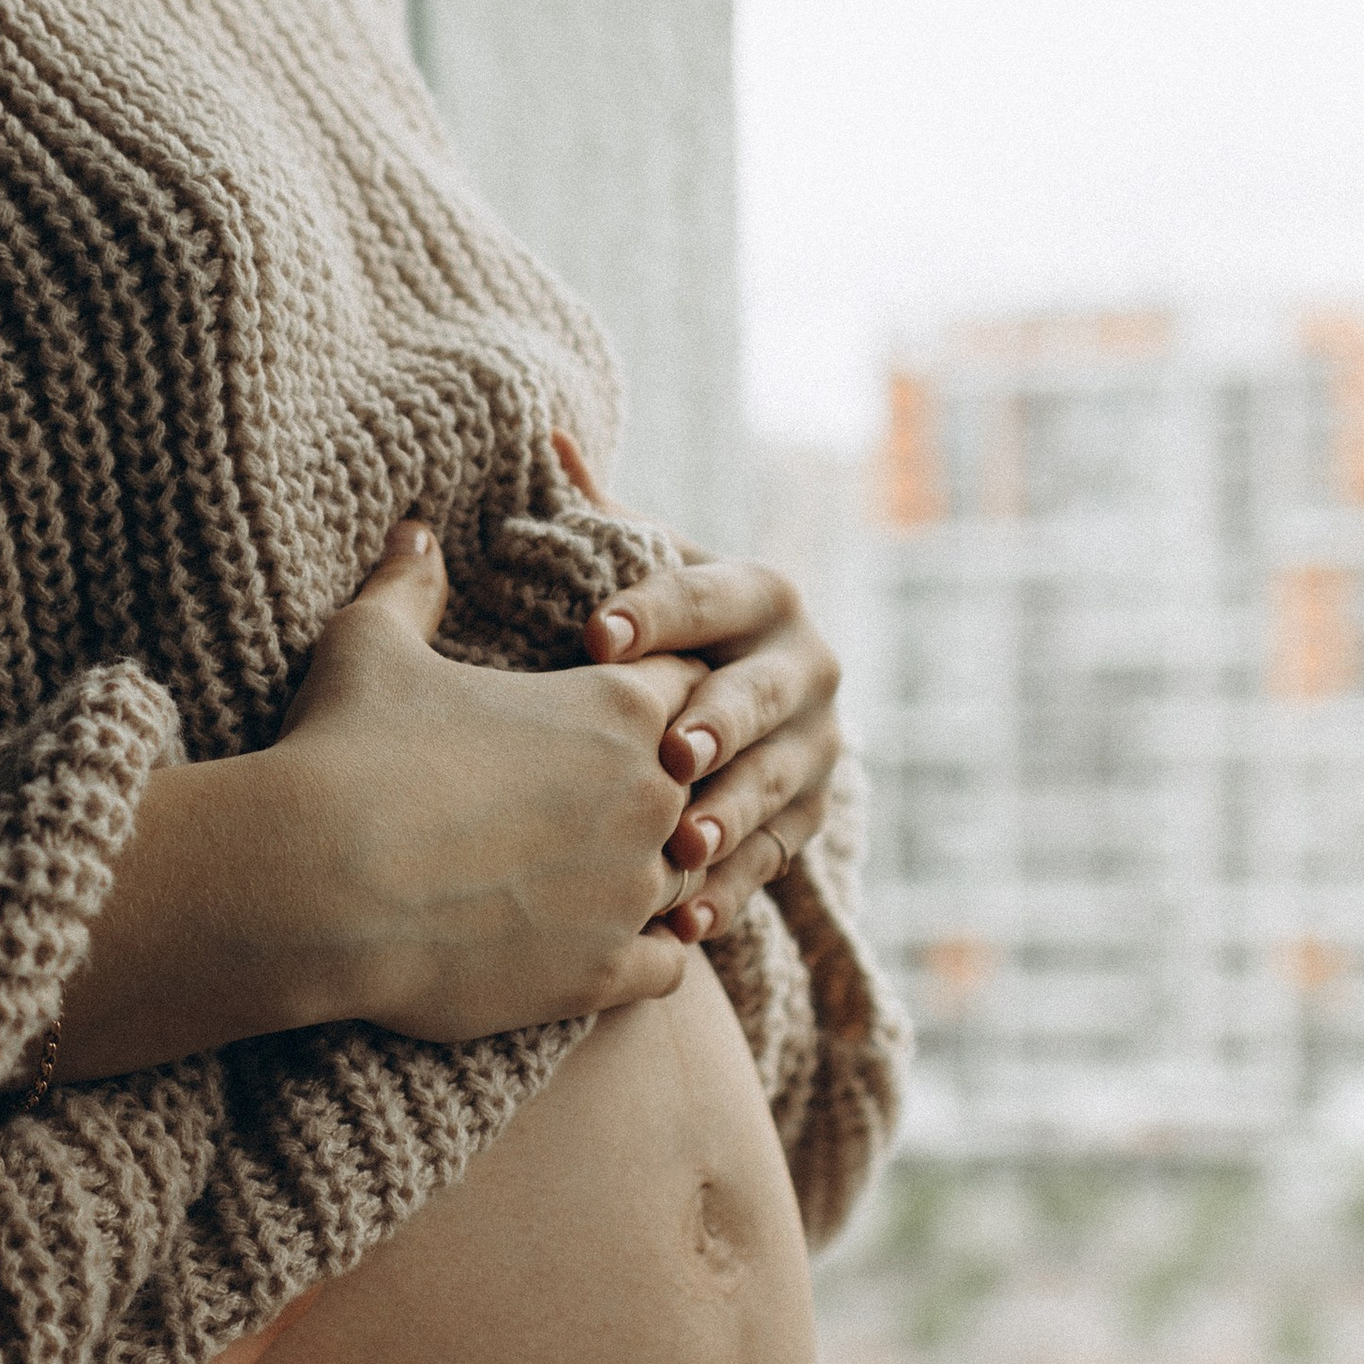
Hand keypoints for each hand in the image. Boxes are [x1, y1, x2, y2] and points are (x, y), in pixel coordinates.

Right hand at [249, 523, 705, 1044]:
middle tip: (623, 804)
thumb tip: (413, 533)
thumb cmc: (344, 750)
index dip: (661, 696)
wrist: (316, 883)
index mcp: (615, 706)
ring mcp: (631, 893)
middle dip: (669, 792)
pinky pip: (667, 968)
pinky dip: (647, 960)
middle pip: (702, 787)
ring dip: (659, 878)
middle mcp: (648, 797)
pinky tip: (613, 953)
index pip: (688, 686)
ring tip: (617, 881)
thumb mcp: (370, 647)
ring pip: (690, 880)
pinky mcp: (602, 973)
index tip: (629, 711)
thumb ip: (409, 587)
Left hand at [582, 554, 843, 949]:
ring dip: (728, 819)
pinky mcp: (805, 827)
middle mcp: (805, 671)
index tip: (594, 631)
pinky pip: (768, 867)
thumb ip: (600, 518)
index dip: (657, 611)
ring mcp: (813, 754)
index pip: (712, 593)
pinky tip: (683, 925)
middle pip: (760, 696)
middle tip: (670, 751)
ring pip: (773, 788)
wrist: (737, 709)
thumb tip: (549, 438)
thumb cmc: (663, 634)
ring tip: (680, 849)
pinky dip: (726, 898)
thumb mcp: (644, 571)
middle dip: (719, 724)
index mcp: (763, 596)